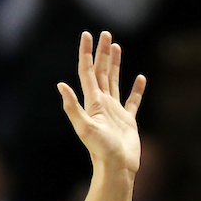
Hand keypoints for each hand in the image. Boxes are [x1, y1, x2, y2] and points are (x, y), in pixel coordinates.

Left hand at [58, 31, 144, 174]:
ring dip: (115, 64)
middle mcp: (102, 104)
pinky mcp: (128, 120)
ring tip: (116, 47)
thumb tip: (60, 85)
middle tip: (104, 34)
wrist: (117, 167)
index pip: (87, 72)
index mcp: (92, 103)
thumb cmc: (101, 149)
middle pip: (101, 72)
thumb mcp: (84, 127)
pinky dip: (136, 89)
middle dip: (101, 53)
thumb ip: (73, 107)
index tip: (87, 35)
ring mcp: (115, 112)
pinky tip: (140, 78)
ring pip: (114, 81)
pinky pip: (132, 100)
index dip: (86, 53)